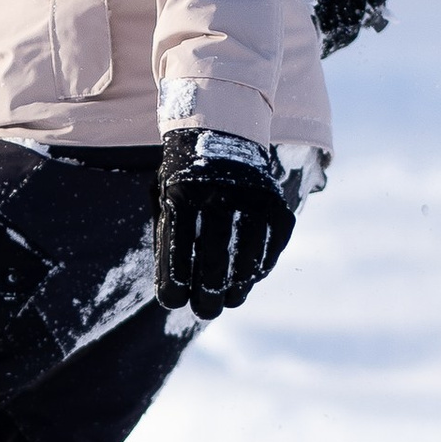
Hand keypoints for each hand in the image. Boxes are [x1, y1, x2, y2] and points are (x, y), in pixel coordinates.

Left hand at [154, 128, 294, 319]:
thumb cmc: (183, 174)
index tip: (172, 302)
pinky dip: (260, 267)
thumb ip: (166, 238)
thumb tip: (171, 292)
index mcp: (182, 194)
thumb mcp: (163, 194)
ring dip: (237, 287)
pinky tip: (249, 277)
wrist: (222, 130)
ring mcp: (253, 199)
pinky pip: (271, 247)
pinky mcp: (276, 204)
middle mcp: (219, 195)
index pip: (176, 251)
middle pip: (214, 260)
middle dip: (207, 295)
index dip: (173, 283)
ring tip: (228, 301)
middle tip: (204, 311)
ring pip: (246, 259)